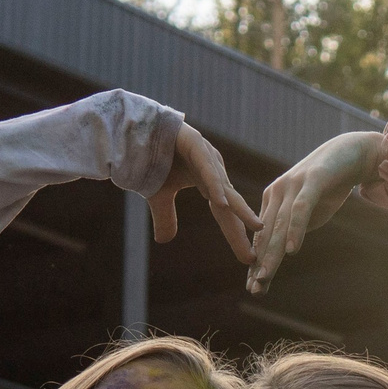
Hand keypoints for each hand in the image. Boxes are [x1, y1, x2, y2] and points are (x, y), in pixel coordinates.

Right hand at [149, 122, 259, 263]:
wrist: (130, 129)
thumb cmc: (149, 159)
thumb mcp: (158, 196)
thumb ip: (166, 216)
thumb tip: (165, 241)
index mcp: (209, 183)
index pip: (226, 215)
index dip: (236, 236)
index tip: (249, 259)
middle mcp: (213, 170)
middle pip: (232, 204)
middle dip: (245, 228)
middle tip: (256, 254)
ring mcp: (205, 155)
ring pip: (225, 186)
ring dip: (241, 208)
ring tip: (256, 227)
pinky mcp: (193, 142)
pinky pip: (206, 167)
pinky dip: (214, 185)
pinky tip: (222, 201)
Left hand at [249, 124, 387, 292]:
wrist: (353, 153)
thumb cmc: (330, 184)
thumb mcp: (309, 209)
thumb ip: (294, 226)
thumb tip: (284, 249)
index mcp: (274, 201)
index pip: (263, 237)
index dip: (258, 263)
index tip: (254, 287)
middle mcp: (278, 193)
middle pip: (267, 235)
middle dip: (259, 264)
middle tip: (254, 289)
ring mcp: (294, 186)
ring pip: (280, 226)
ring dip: (271, 253)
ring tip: (264, 276)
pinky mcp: (312, 181)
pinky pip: (301, 209)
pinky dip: (295, 230)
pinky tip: (292, 251)